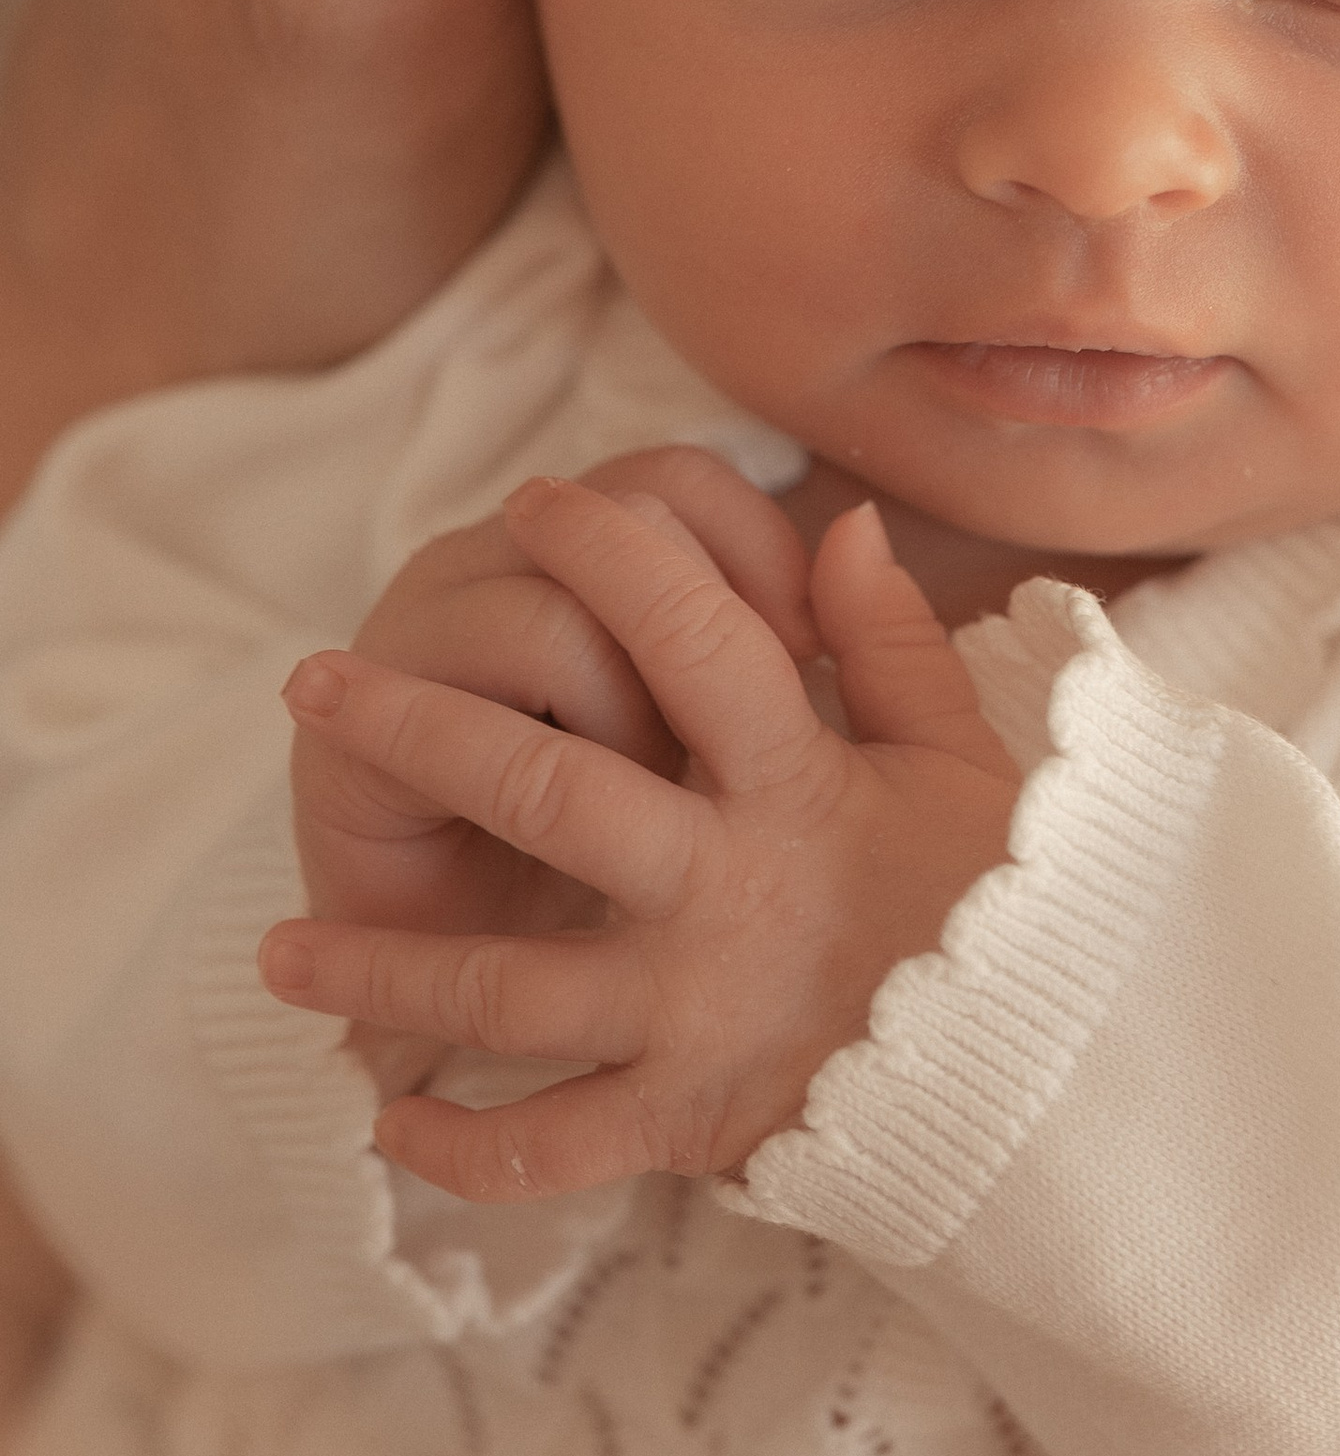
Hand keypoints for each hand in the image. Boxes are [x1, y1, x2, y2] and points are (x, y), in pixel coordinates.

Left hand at [260, 474, 1019, 1198]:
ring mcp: (694, 1013)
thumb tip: (842, 525)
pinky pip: (550, 1145)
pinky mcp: (683, 1119)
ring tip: (278, 948)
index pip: (692, 635)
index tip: (538, 500)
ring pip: (508, 986)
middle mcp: (726, 891)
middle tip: (312, 682)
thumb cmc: (999, 903)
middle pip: (545, 786)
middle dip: (416, 727)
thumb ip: (895, 643)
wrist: (1053, 1083)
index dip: (612, 554)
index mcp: (797, 785)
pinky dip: (463, 1142)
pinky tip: (395, 1115)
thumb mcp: (963, 759)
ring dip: (384, 966)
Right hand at [292, 445, 818, 946]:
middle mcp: (495, 556)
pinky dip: (542, 772)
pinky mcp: (356, 724)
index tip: (813, 658)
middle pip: (624, 525)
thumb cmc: (620, 844)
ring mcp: (418, 628)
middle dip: (696, 636)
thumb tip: (866, 530)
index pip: (685, 480)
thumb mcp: (738, 741)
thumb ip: (824, 640)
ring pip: (558, 612)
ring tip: (651, 793)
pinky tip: (578, 837)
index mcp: (584, 544)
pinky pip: (460, 708)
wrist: (472, 975)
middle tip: (732, 741)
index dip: (760, 552)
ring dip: (627, 717)